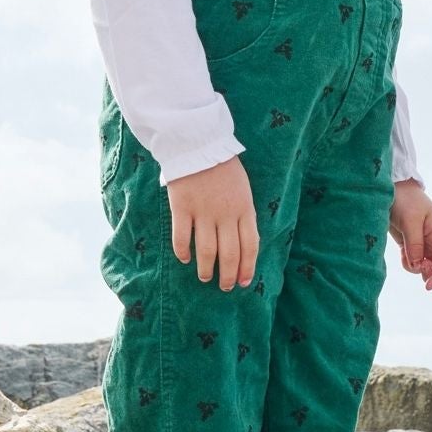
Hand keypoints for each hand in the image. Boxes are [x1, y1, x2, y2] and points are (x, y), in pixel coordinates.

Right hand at [167, 155, 258, 288]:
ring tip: (205, 277)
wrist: (199, 144)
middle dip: (228, 275)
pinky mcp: (182, 208)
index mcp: (244, 208)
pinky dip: (183, 251)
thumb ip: (243, 214)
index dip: (247, 267)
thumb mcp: (244, 190)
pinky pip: (182, 237)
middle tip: (225, 286)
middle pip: (229, 253)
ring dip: (207, 269)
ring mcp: (203, 212)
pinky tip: (185, 259)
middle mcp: (226, 214)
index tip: (244, 281)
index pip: (250, 245)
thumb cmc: (224, 167)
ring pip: (207, 250)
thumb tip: (242, 242)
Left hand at [388, 180, 431, 295]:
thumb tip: (418, 266)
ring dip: (425, 273)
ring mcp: (428, 245)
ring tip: (409, 261)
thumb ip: (415, 245)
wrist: (391, 190)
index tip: (429, 287)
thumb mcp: (409, 220)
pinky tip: (402, 253)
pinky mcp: (416, 247)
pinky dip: (411, 265)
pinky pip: (418, 264)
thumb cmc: (403, 199)